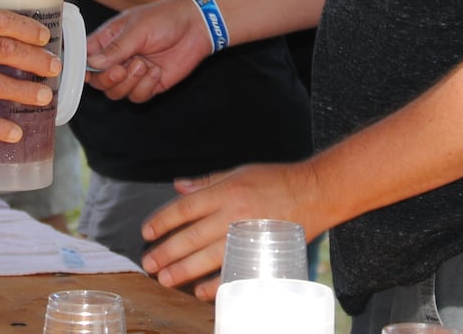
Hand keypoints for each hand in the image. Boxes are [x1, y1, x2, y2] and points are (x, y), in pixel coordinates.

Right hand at [85, 0, 211, 101]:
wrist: (196, 26)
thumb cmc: (165, 18)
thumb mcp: (137, 29)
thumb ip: (115, 49)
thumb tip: (92, 64)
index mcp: (108, 41)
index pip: (85, 59)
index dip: (82, 69)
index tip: (87, 73)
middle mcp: (118, 59)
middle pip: (99, 81)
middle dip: (108, 79)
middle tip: (122, 68)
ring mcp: (133, 73)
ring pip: (116, 93)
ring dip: (129, 82)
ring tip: (144, 64)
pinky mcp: (149, 84)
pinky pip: (137, 96)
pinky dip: (145, 86)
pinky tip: (156, 70)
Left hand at [142, 162, 318, 299]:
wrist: (315, 192)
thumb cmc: (275, 179)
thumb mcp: (238, 172)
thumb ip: (207, 182)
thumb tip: (178, 187)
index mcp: (226, 191)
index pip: (185, 208)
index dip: (163, 221)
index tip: (147, 232)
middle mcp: (234, 213)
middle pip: (192, 236)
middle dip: (167, 251)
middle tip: (148, 263)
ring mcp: (248, 236)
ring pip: (209, 257)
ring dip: (184, 270)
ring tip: (165, 279)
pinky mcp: (262, 252)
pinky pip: (234, 272)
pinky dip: (217, 283)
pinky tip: (200, 291)